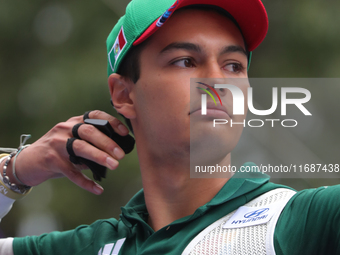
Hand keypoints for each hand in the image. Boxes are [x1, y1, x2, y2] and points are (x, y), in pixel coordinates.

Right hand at [1, 110, 129, 194]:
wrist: (28, 162)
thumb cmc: (57, 151)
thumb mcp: (73, 142)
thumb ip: (91, 145)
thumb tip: (115, 154)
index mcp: (74, 122)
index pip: (95, 116)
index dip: (111, 122)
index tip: (125, 133)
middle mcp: (65, 129)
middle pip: (89, 131)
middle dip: (107, 142)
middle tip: (121, 154)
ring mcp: (57, 144)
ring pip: (80, 148)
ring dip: (99, 156)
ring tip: (114, 165)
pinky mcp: (52, 161)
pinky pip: (72, 172)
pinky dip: (85, 182)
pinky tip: (98, 189)